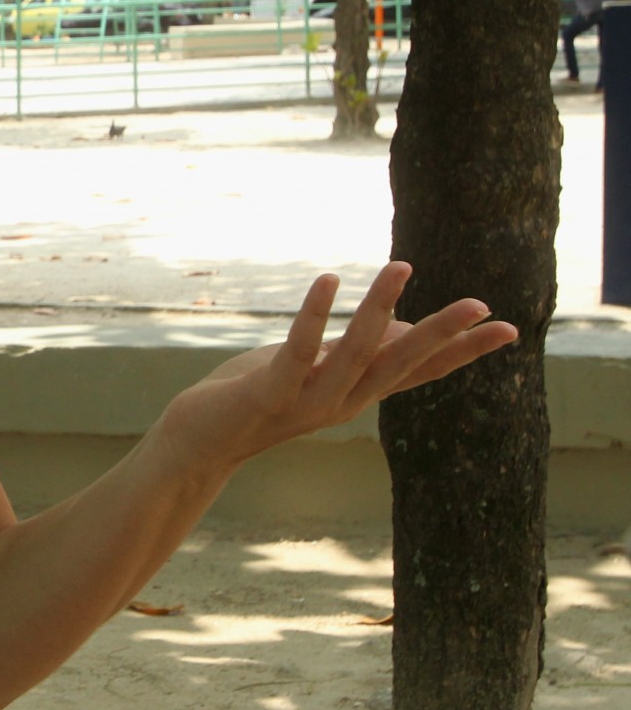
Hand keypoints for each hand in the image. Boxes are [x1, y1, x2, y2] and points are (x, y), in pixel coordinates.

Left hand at [160, 262, 518, 467]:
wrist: (200, 442)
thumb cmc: (258, 396)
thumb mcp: (315, 369)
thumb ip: (356, 352)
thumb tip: (404, 326)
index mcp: (357, 393)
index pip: (419, 370)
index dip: (463, 351)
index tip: (510, 329)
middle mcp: (342, 401)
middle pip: (399, 365)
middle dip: (440, 335)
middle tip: (481, 305)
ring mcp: (308, 401)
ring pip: (353, 355)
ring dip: (378, 311)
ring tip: (402, 267)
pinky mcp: (269, 393)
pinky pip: (297, 351)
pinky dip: (314, 317)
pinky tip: (328, 282)